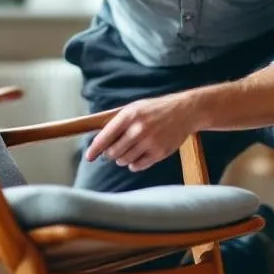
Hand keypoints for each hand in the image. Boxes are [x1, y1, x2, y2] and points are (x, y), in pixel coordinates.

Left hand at [84, 93, 199, 172]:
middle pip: (113, 152)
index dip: (94, 149)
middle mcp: (138, 129)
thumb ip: (118, 122)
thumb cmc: (156, 109)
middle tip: (113, 151)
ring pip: (124, 160)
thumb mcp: (135, 108)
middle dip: (110, 154)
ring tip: (128, 151)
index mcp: (129, 116)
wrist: (185, 111)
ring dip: (122, 159)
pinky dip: (133, 164)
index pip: (105, 137)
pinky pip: (138, 166)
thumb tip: (99, 140)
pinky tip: (137, 157)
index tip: (89, 157)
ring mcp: (149, 142)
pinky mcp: (159, 152)